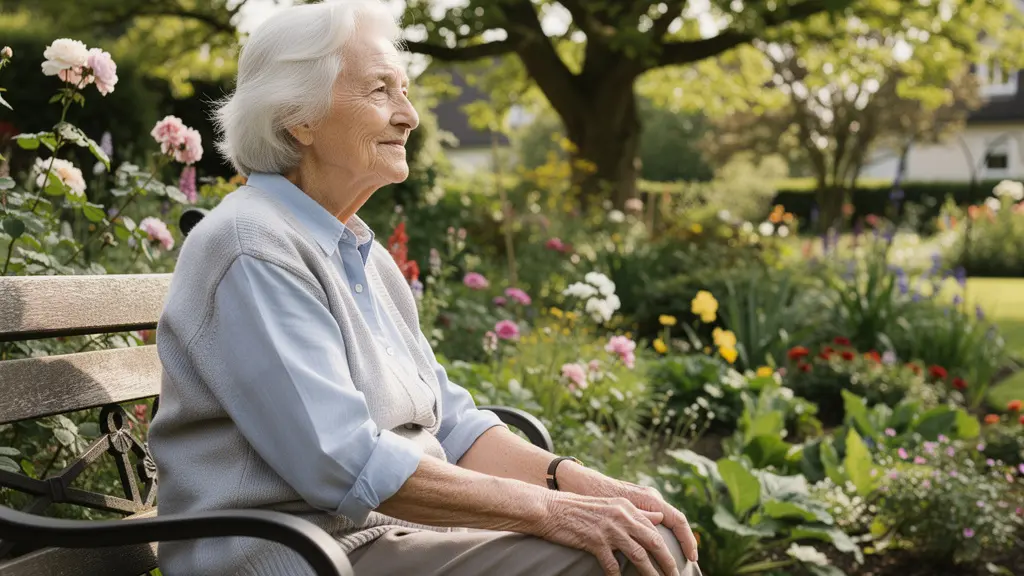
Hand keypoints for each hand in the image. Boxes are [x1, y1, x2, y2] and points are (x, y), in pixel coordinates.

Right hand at [531, 491, 678, 575]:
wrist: (550, 508)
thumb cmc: (579, 509)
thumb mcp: (610, 505)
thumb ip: (636, 512)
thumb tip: (660, 516)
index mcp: (627, 507)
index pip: (655, 529)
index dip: (667, 547)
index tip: (674, 562)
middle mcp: (622, 516)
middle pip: (653, 542)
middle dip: (667, 562)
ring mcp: (609, 528)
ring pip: (638, 555)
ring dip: (650, 573)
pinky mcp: (594, 540)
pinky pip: (612, 564)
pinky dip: (617, 575)